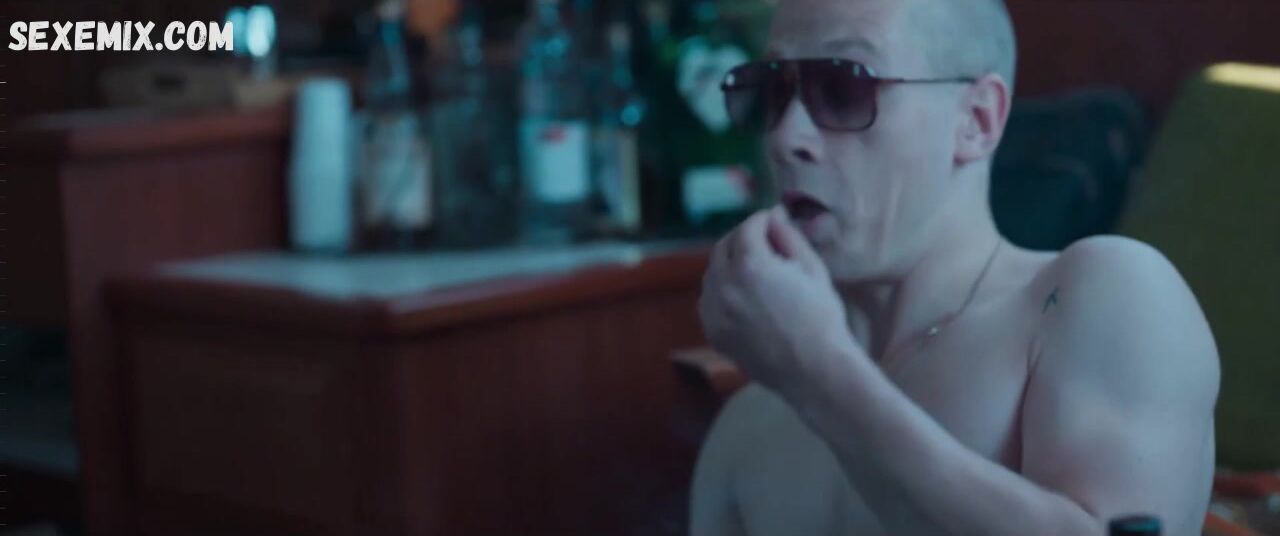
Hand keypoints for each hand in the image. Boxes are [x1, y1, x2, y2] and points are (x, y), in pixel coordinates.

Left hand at [698, 206, 850, 394]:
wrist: (814, 370)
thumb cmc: (820, 316)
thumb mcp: (811, 268)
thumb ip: (787, 236)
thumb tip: (773, 216)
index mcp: (750, 265)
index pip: (747, 228)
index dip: (762, 220)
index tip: (774, 220)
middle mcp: (724, 284)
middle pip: (723, 247)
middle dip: (741, 238)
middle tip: (761, 240)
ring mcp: (714, 311)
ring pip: (712, 274)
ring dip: (728, 264)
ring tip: (753, 268)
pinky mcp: (713, 332)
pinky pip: (709, 301)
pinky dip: (721, 291)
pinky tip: (742, 296)